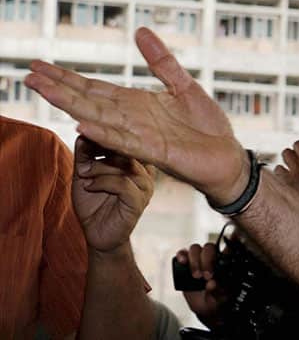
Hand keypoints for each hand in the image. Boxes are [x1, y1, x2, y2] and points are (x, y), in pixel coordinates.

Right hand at [25, 27, 248, 204]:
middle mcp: (131, 119)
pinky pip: (124, 141)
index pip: (94, 88)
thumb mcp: (184, 85)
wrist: (227, 157)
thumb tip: (140, 30)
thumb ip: (161, 61)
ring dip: (71, 105)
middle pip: (88, 101)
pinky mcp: (154, 151)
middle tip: (27, 75)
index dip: (67, 77)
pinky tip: (82, 124)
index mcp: (135, 104)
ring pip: (98, 118)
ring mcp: (140, 136)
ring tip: (44, 91)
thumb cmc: (206, 126)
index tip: (38, 66)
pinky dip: (103, 133)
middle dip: (58, 88)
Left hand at [72, 136, 154, 253]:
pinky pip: (122, 184)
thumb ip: (85, 156)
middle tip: (82, 159)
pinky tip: (88, 186)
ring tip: (82, 174)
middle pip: (127, 150)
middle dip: (101, 151)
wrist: (97, 235)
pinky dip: (102, 182)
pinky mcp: (139, 200)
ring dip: (98, 168)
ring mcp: (145, 186)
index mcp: (136, 163)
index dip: (107, 136)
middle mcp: (145, 172)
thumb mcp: (85, 175)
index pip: (127, 141)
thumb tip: (84, 132)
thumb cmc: (93, 205)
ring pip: (124, 166)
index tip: (87, 134)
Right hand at [175, 242, 227, 328]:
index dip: (230, 242)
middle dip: (207, 260)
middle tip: (206, 276)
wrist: (204, 307)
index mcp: (225, 263)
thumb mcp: (220, 299)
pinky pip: (182, 253)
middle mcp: (212, 258)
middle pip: (209, 248)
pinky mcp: (185, 264)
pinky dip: (181, 255)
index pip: (228, 247)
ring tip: (196, 276)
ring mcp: (198, 259)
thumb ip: (218, 291)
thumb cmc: (216, 300)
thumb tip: (212, 284)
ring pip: (195, 249)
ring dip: (195, 261)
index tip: (227, 250)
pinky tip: (183, 262)